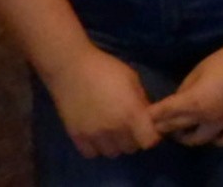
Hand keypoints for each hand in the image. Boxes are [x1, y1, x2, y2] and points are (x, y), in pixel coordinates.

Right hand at [41, 45, 161, 158]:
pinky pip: (91, 153)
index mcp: (132, 114)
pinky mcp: (77, 136)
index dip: (151, 135)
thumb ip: (141, 102)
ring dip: (115, 144)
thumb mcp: (132, 80)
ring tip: (112, 130)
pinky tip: (96, 133)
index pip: (149, 141)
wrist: (71, 68)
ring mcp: (94, 135)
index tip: (147, 127)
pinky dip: (96, 146)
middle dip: (133, 138)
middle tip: (128, 126)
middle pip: (131, 148)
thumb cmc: (106, 68)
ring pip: (112, 153)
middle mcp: (115, 129)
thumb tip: (147, 116)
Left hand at [149, 37, 222, 147]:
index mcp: (194, 100)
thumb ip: (185, 88)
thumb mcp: (199, 69)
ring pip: (198, 140)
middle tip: (157, 124)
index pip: (165, 113)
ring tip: (181, 131)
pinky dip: (213, 140)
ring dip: (185, 137)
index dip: (152, 114)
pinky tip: (209, 133)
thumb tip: (176, 100)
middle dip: (163, 126)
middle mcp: (207, 117)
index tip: (144, 114)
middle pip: (177, 128)